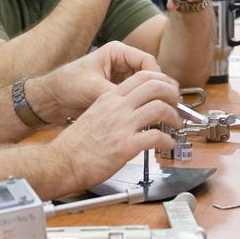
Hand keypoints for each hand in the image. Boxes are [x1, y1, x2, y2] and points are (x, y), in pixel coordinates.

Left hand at [31, 41, 167, 119]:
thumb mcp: (93, 89)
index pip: (147, 62)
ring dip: (153, 98)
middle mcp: (122, 62)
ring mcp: (120, 76)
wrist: (50, 99)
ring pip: (145, 86)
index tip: (164, 95)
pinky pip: (136, 96)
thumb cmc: (67, 85)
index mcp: (117, 52)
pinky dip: (143, 104)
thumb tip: (137, 106)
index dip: (158, 79)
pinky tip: (148, 117)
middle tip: (171, 105)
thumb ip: (116, 95)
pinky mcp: (118, 90)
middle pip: (150, 73)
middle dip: (160, 89)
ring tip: (163, 113)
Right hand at [50, 71, 181, 191]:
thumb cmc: (76, 144)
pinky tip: (168, 144)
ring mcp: (122, 125)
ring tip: (175, 125)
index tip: (169, 89)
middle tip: (177, 104)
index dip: (162, 80)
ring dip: (174, 117)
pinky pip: (156, 137)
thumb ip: (115, 108)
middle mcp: (117, 107)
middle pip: (155, 87)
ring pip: (159, 108)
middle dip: (173, 94)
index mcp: (110, 98)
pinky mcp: (125, 146)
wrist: (61, 162)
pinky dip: (168, 140)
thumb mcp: (95, 114)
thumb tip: (134, 108)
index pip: (143, 76)